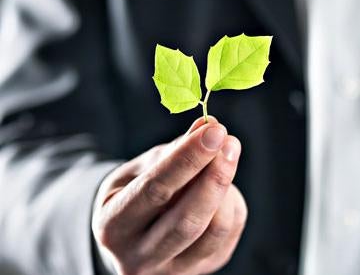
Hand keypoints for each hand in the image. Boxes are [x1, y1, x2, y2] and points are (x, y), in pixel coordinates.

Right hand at [92, 117, 246, 274]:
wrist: (129, 235)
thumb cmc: (131, 194)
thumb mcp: (139, 169)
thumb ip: (172, 151)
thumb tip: (209, 126)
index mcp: (112, 226)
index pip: (156, 190)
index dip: (188, 159)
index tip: (214, 131)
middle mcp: (138, 258)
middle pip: (187, 220)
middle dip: (214, 176)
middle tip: (230, 142)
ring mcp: (169, 272)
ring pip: (214, 231)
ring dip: (226, 189)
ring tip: (223, 160)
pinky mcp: (197, 273)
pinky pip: (226, 236)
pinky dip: (230, 205)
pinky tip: (220, 187)